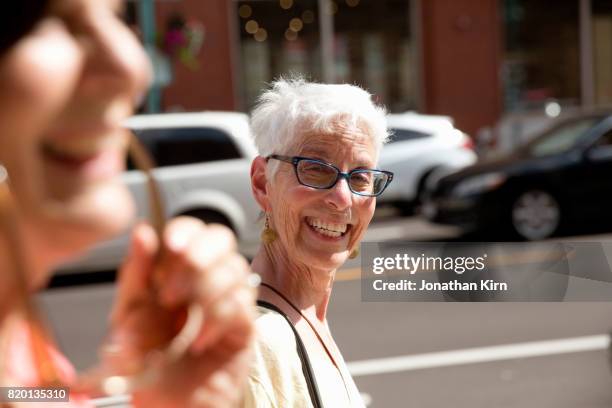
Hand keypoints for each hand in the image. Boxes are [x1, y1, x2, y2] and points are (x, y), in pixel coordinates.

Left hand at [108, 217, 255, 407]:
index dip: (186, 231)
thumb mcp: (129, 317)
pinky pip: (241, 305)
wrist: (168, 407)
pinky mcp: (245, 326)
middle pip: (222, 238)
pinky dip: (217, 321)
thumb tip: (143, 231)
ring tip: (182, 325)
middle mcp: (207, 279)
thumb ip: (136, 275)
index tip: (171, 246)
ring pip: (234, 269)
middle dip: (199, 257)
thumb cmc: (147, 363)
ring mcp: (230, 299)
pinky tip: (199, 342)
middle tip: (171, 292)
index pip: (193, 230)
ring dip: (204, 293)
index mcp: (177, 270)